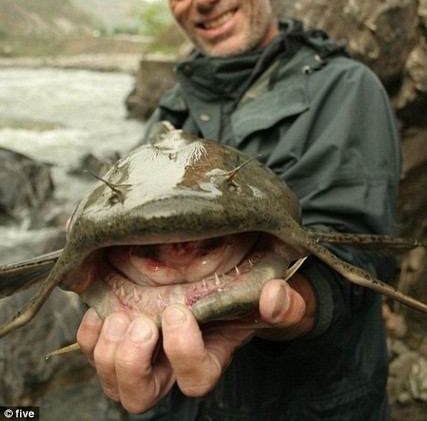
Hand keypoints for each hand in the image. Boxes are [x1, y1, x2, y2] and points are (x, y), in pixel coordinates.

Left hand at [76, 274, 314, 413]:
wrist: (220, 283)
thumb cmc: (248, 297)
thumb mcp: (275, 300)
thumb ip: (284, 304)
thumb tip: (274, 297)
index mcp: (208, 361)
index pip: (194, 380)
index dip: (183, 352)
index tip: (179, 311)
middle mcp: (169, 368)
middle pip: (139, 396)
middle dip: (132, 363)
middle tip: (141, 323)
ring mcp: (140, 357)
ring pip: (110, 381)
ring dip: (108, 348)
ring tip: (122, 313)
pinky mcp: (119, 337)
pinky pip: (89, 348)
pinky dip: (89, 331)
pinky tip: (103, 306)